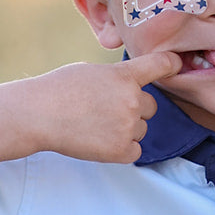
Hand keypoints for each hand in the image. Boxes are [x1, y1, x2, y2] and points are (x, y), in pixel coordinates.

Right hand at [33, 52, 182, 162]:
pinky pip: (135, 150)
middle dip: (135, 108)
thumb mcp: (92, 72)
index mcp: (124, 76)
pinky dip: (122, 148)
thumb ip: (118, 78)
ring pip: (142, 129)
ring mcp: (127, 126)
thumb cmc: (59, 90)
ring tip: (96, 124)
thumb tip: (133, 86)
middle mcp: (131, 100)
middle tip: (106, 110)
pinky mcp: (121, 150)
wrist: (38, 115)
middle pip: (151, 106)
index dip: (170, 64)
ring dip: (126, 129)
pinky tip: (100, 140)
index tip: (176, 65)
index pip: (160, 65)